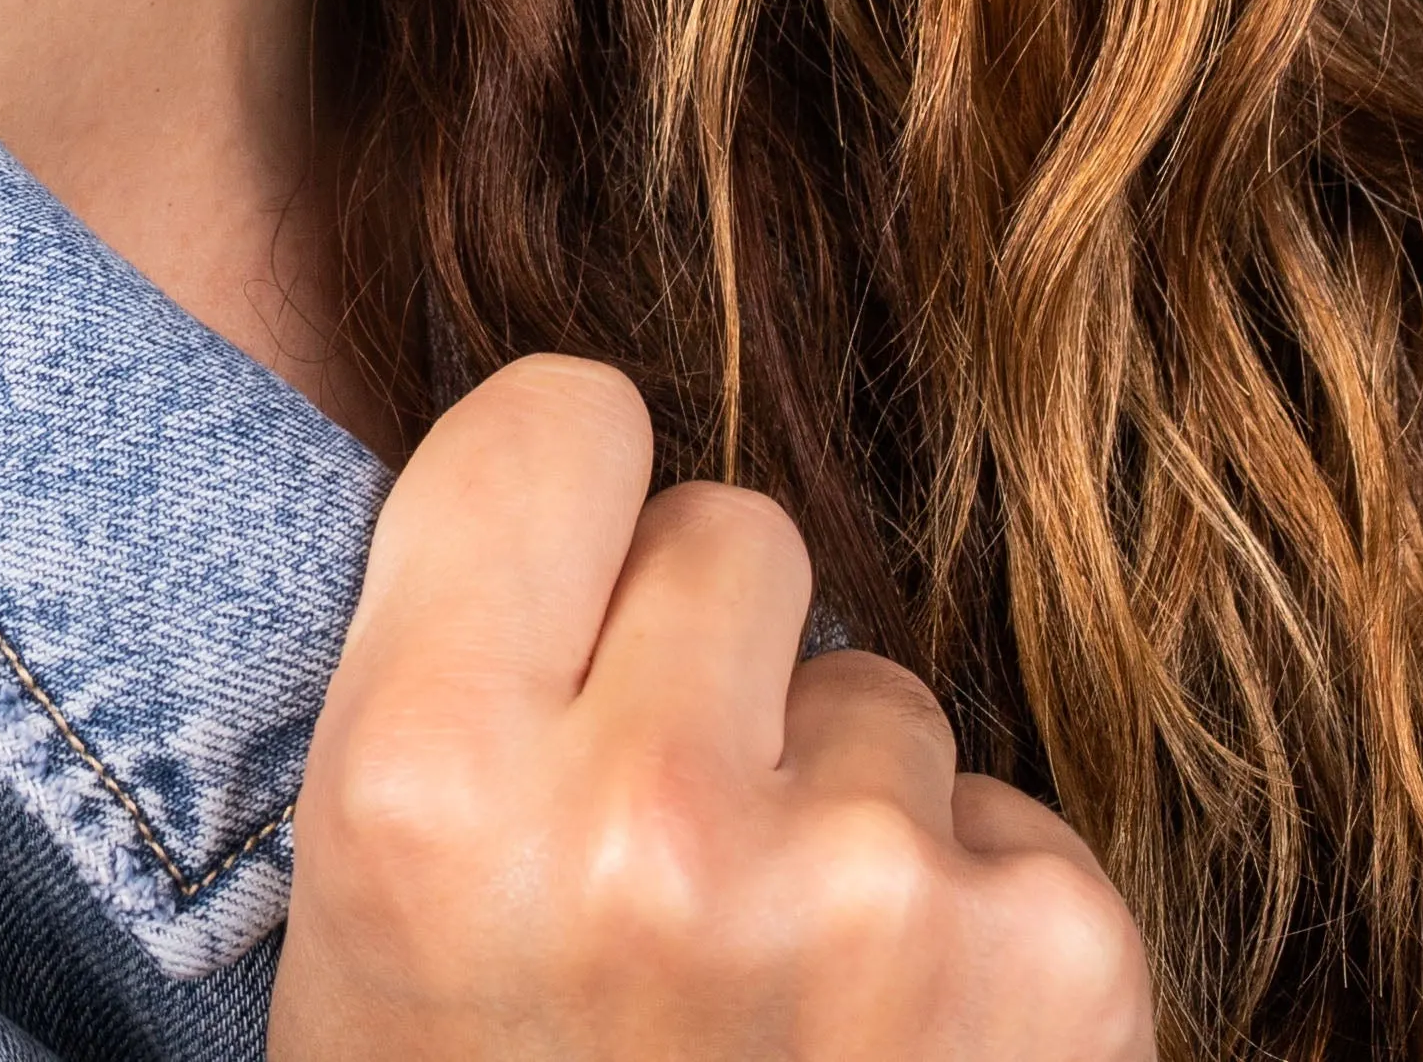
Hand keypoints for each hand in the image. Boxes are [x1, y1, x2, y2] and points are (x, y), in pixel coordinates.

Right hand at [268, 358, 1151, 1060]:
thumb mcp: (367, 921)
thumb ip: (459, 667)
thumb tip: (600, 472)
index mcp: (421, 779)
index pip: (558, 419)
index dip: (562, 514)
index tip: (552, 618)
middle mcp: (643, 810)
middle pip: (731, 533)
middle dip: (706, 663)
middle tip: (654, 849)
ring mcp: (868, 893)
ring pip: (881, 686)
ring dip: (839, 804)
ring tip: (771, 1003)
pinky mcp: (1055, 969)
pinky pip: (1010, 818)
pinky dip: (971, 925)